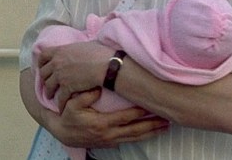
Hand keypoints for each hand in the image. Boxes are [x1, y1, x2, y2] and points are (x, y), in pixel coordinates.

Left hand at [38, 41, 113, 110]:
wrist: (107, 66)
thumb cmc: (100, 53)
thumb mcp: (83, 45)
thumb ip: (75, 48)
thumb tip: (78, 49)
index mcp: (59, 50)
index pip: (43, 56)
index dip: (41, 62)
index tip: (42, 67)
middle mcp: (56, 62)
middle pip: (43, 72)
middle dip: (44, 78)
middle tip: (46, 83)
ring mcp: (60, 75)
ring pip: (48, 86)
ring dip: (49, 92)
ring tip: (50, 96)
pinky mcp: (67, 87)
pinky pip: (60, 97)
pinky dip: (60, 103)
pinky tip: (60, 107)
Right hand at [50, 89, 169, 148]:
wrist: (63, 133)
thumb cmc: (68, 117)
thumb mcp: (71, 104)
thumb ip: (85, 95)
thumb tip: (99, 87)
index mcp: (102, 123)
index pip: (126, 117)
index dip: (140, 112)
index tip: (152, 105)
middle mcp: (109, 134)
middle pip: (136, 130)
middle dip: (153, 124)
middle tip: (168, 118)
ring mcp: (111, 141)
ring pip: (135, 138)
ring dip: (151, 133)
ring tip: (165, 127)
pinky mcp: (110, 144)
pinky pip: (130, 141)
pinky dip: (142, 137)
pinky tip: (150, 132)